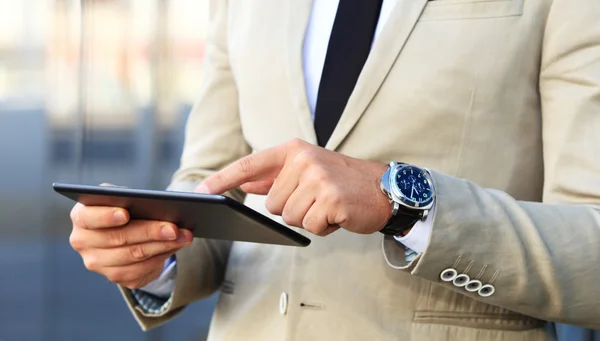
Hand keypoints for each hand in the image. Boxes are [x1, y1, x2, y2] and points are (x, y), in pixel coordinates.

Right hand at [69, 185, 192, 288]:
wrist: (127, 233)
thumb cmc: (126, 208)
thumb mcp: (124, 197)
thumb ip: (132, 195)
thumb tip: (163, 200)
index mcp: (81, 217)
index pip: (88, 217)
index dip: (106, 216)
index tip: (126, 214)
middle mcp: (83, 242)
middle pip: (118, 238)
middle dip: (150, 232)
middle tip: (173, 227)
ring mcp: (98, 263)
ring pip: (134, 256)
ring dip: (162, 246)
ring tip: (183, 236)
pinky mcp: (116, 277)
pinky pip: (141, 270)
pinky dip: (162, 257)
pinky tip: (177, 247)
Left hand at [197, 139, 391, 236]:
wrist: (383, 188)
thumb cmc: (341, 181)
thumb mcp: (306, 170)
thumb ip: (273, 176)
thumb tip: (242, 182)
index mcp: (293, 150)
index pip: (250, 164)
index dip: (223, 178)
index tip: (201, 190)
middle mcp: (302, 160)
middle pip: (271, 204)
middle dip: (293, 208)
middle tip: (318, 198)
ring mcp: (317, 178)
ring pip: (288, 217)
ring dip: (308, 219)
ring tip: (328, 205)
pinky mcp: (330, 198)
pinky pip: (309, 226)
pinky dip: (323, 228)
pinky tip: (337, 215)